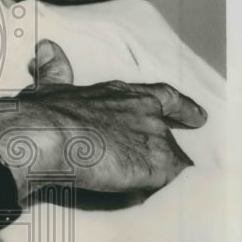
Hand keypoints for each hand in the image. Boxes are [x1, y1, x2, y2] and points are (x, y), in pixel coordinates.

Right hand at [0, 39, 206, 201]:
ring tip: (155, 182)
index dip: (179, 106)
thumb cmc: (44, 112)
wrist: (45, 135)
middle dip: (177, 131)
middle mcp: (143, 111)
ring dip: (161, 167)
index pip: (160, 96)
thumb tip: (46, 47)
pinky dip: (161, 186)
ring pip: (170, 155)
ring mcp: (152, 137)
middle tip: (195, 130)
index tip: (197, 114)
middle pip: (167, 127)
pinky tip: (154, 193)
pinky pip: (169, 178)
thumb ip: (55, 69)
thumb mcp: (50, 85)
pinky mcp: (156, 165)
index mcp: (120, 94)